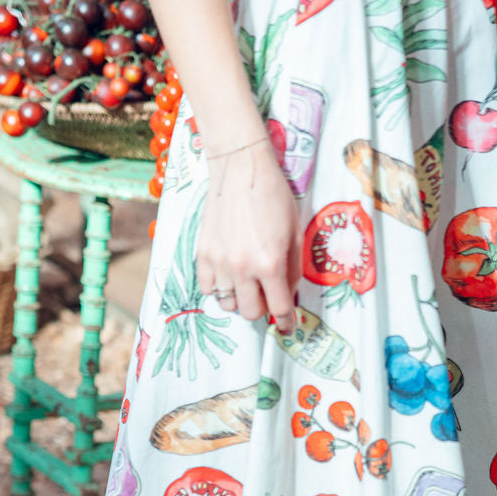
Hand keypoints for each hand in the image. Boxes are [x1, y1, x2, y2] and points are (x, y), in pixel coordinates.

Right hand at [197, 138, 301, 333]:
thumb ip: (292, 269)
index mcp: (270, 264)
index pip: (279, 309)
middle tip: (266, 295)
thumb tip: (288, 294)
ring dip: (239, 300)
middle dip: (262, 309)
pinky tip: (228, 275)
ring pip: (227, 305)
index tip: (288, 327)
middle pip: (251, 313)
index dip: (286, 322)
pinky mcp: (202, 253)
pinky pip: (207, 288)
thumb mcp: (294, 234)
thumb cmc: (274, 196)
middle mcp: (243, 268)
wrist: (240, 168)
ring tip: (246, 283)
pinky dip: (219, 288)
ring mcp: (219, 262)